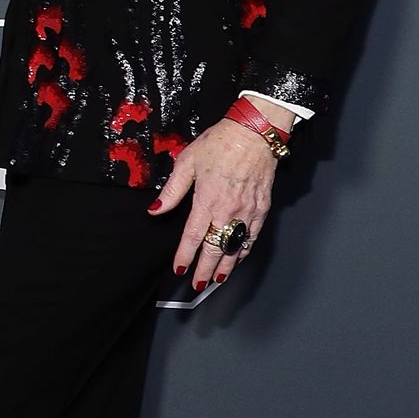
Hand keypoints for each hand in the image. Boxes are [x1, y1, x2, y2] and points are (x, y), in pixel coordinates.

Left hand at [151, 118, 278, 290]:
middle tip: (198, 284)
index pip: (192, 237)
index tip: (179, 269)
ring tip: (218, 279)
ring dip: (227, 265)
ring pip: (236, 246)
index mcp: (207, 200)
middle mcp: (228, 210)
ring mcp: (247, 211)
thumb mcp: (187, 162)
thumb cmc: (221, 143)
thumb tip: (156, 209)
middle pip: (215, 248)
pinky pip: (253, 235)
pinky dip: (245, 249)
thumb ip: (172, 190)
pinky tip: (239, 256)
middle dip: (205, 269)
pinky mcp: (262, 207)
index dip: (185, 256)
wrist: (254, 133)